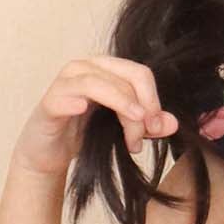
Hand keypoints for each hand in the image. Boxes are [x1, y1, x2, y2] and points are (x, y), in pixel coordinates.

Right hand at [12, 55, 179, 177]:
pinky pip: (63, 96)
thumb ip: (148, 125)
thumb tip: (173, 123)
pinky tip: (83, 109)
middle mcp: (86, 68)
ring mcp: (65, 83)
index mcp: (106, 70)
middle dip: (140, 110)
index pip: (139, 73)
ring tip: (132, 137)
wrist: (51, 154)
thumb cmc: (85, 136)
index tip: (156, 129)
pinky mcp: (50, 102)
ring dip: (120, 109)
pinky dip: (74, 100)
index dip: (153, 100)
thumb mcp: (123, 131)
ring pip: (98, 83)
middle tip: (140, 141)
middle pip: (125, 77)